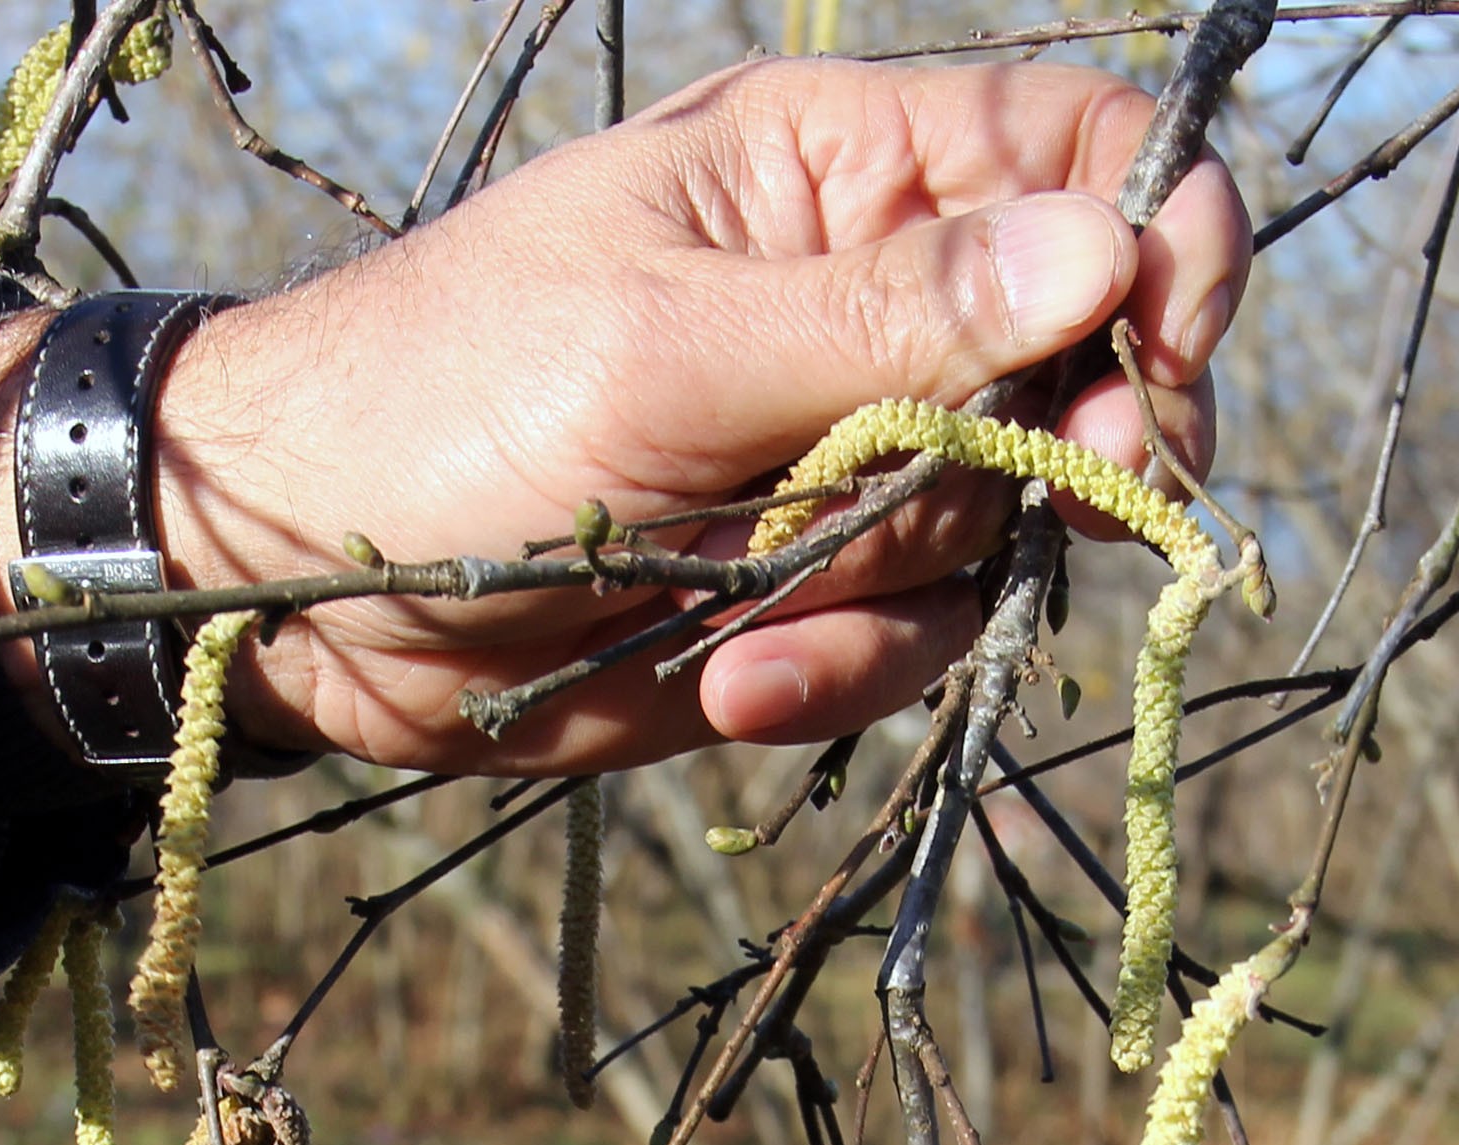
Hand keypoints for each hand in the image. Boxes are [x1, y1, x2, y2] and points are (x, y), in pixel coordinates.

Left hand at [0, 58, 1252, 772]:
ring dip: (905, 595)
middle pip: (1092, 358)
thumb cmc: (444, 404)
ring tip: (755, 622)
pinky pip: (925, 634)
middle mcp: (873, 302)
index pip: (1079, 149)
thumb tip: (1106, 247)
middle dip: (1073, 455)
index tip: (1159, 354)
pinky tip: (735, 682)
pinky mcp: (823, 585)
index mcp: (835, 174)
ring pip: (1010, 527)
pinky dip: (847, 671)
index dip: (1160, 235)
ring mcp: (854, 451)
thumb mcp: (669, 348)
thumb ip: (894, 317)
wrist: (297, 586)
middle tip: (1055, 511)